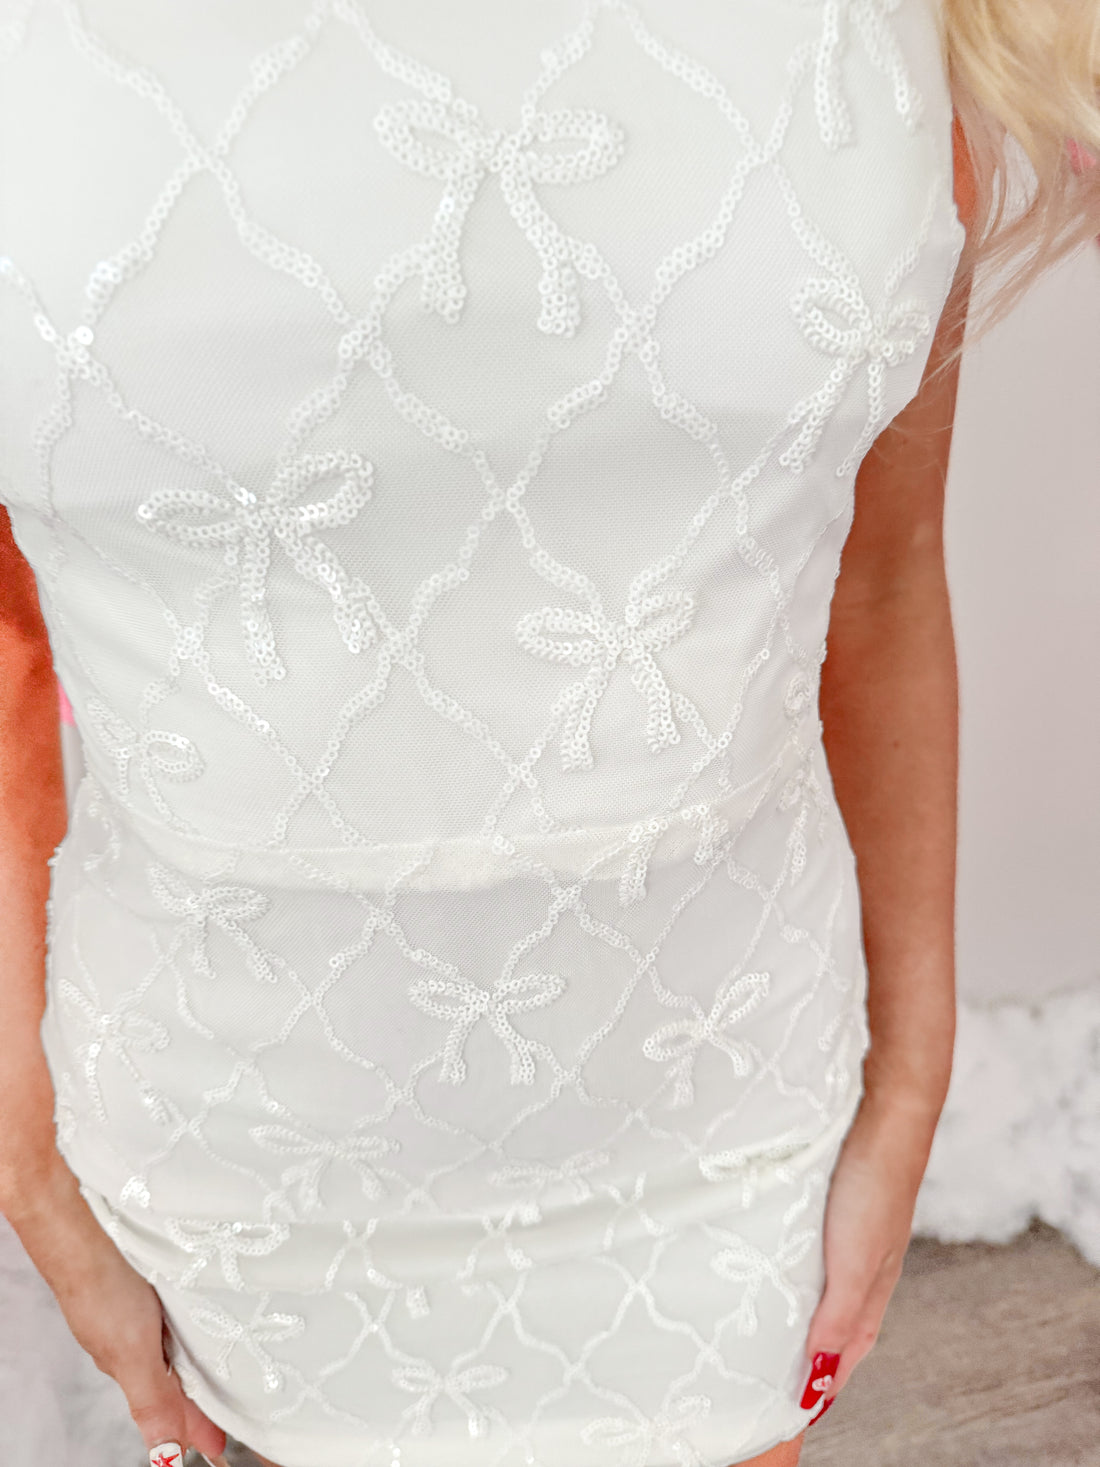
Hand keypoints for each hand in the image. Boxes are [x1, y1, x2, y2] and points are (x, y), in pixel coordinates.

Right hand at [3, 1162, 226, 1462]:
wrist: (81, 1220)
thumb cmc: (99, 1280)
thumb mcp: (130, 1350)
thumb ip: (151, 1399)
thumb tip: (166, 1455)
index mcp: (132, 1359)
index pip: (172, 1402)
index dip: (200, 1422)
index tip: (223, 1445)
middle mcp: (136, 1333)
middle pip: (175, 1373)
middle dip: (204, 1392)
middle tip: (237, 1406)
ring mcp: (140, 1303)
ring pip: (177, 1339)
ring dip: (203, 1353)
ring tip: (234, 1365)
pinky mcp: (147, 1273)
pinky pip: (177, 1305)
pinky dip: (194, 1315)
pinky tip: (209, 1307)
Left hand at [801, 1088, 943, 1410]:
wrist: (888, 1112)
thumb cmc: (873, 1181)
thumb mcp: (853, 1259)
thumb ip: (839, 1315)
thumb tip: (822, 1374)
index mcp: (872, 1284)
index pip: (850, 1347)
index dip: (828, 1377)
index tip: (801, 1405)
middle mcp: (868, 1261)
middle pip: (843, 1321)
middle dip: (819, 1350)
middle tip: (784, 1374)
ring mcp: (855, 1229)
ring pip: (832, 1283)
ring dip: (809, 1308)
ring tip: (778, 1324)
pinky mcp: (842, 1200)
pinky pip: (822, 1249)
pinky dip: (807, 1268)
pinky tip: (788, 1257)